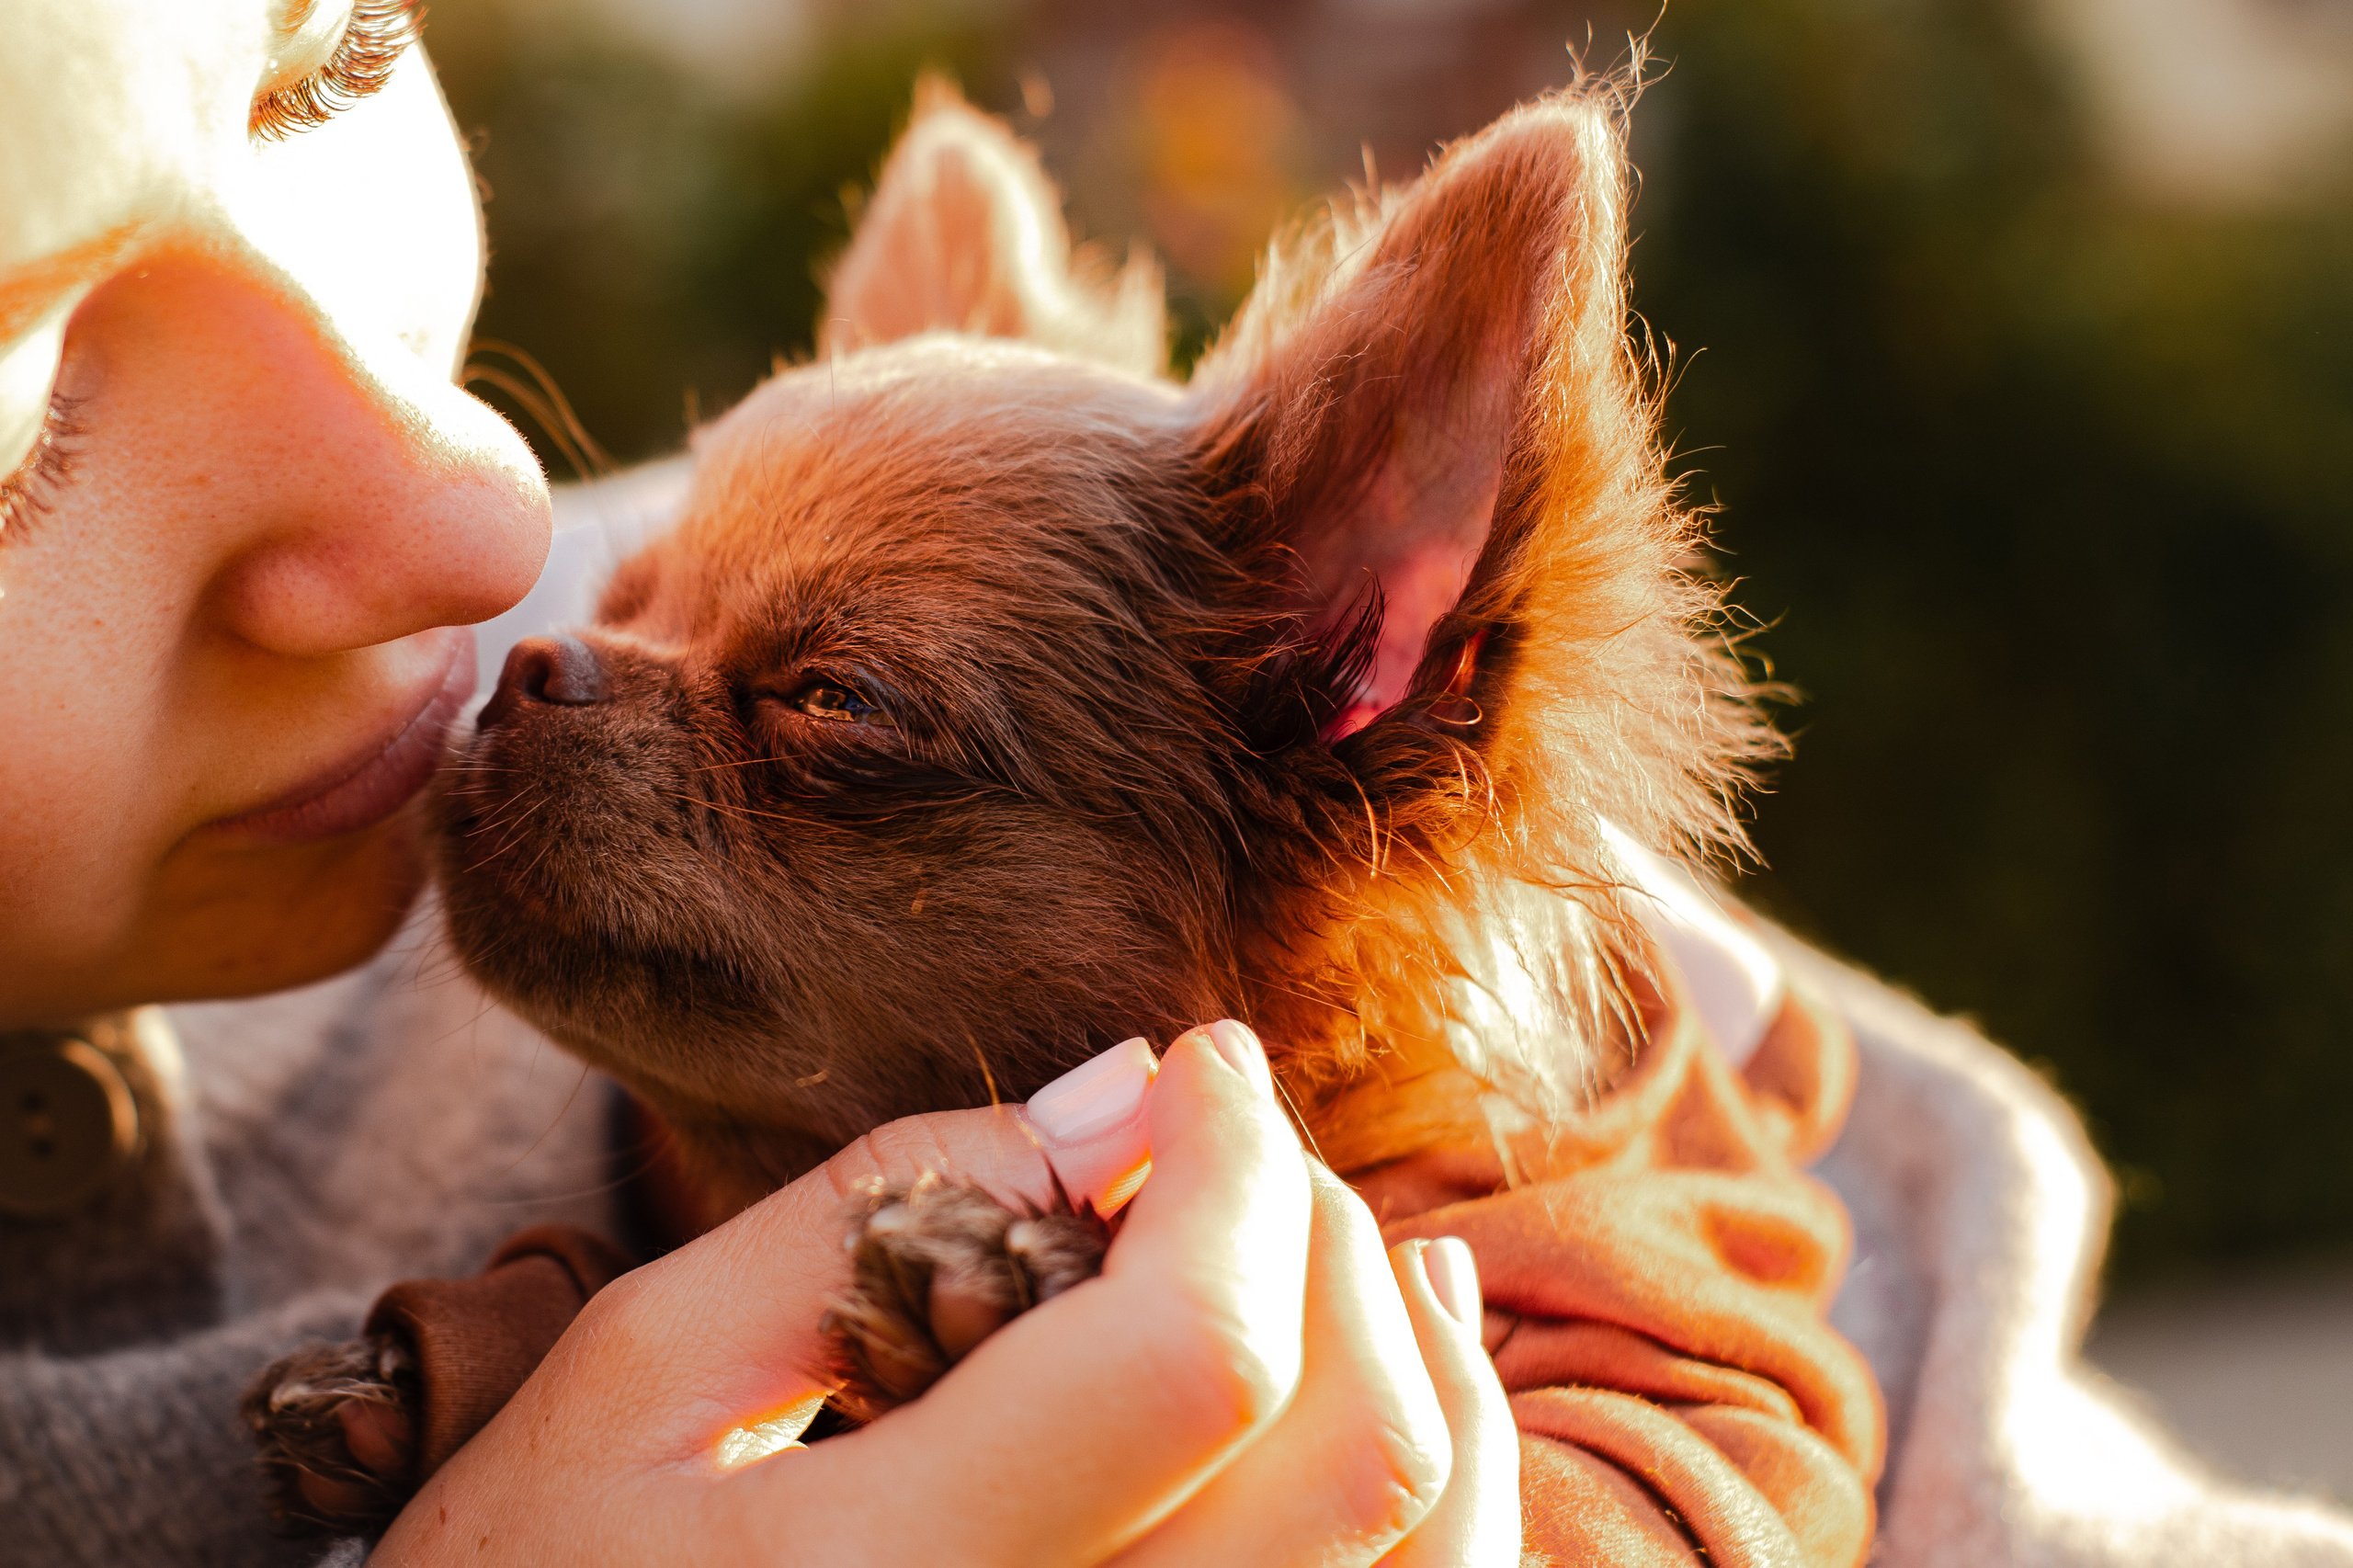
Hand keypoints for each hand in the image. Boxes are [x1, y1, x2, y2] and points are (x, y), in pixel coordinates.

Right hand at [373, 1021, 1517, 1564]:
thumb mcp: (641, 1372)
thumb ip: (869, 1213)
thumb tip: (1121, 1095)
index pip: (1191, 1357)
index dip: (1232, 1165)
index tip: (1197, 1064)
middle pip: (1347, 1455)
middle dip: (1323, 1235)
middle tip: (1228, 1140)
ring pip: (1422, 1562)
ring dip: (1421, 1357)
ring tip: (1353, 1233)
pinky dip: (1441, 1489)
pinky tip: (1393, 1376)